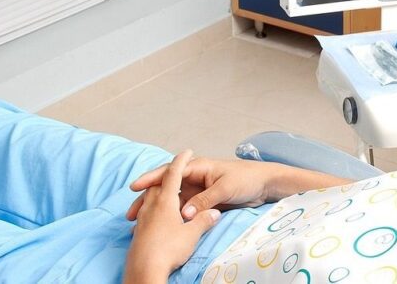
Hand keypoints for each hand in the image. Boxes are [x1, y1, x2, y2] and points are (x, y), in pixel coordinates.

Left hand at [124, 150, 220, 281]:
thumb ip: (203, 220)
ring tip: (166, 192)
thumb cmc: (169, 249)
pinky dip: (152, 207)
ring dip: (158, 191)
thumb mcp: (192, 234)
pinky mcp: (139, 230)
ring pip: (150, 198)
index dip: (181, 161)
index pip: (174, 174)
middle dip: (168, 176)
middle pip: (158, 184)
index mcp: (165, 201)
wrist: (144, 270)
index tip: (186, 151)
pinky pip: (145, 212)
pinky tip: (156, 216)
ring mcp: (143, 218)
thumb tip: (215, 214)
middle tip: (178, 171)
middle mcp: (152, 205)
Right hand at [127, 157, 284, 221]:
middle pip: (165, 188)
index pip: (169, 172)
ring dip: (157, 211)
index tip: (135, 188)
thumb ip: (204, 200)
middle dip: (148, 199)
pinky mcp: (203, 202)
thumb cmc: (247, 179)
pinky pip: (183, 210)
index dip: (151, 180)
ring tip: (139, 224)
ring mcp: (197, 191)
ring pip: (172, 201)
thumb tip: (184, 214)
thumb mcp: (225, 188)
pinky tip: (161, 228)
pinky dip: (172, 218)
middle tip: (131, 213)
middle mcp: (194, 178)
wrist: (265, 185)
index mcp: (198, 168)